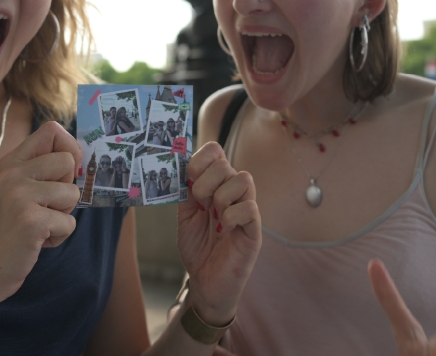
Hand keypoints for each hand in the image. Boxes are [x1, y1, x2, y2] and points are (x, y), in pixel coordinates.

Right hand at [0, 121, 81, 322]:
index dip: (69, 147)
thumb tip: (77, 156)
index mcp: (10, 162)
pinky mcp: (31, 220)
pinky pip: (69, 223)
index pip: (51, 131)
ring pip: (73, 193)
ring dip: (63, 215)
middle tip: (45, 208)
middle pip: (68, 161)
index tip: (64, 171)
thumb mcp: (13, 191)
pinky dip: (59, 237)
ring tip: (39, 225)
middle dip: (66, 188)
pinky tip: (36, 241)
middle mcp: (13, 173)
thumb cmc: (5, 231)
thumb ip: (38, 171)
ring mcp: (20, 195)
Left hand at [178, 142, 261, 325]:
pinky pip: (249, 208)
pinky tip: (223, 229)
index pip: (216, 152)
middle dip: (206, 181)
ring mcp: (246, 210)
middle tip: (199, 203)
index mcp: (215, 186)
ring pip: (243, 179)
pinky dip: (231, 216)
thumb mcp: (185, 217)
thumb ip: (185, 192)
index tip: (190, 178)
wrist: (205, 283)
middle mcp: (233, 194)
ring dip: (221, 197)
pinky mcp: (254, 230)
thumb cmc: (198, 249)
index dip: (202, 159)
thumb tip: (181, 168)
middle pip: (226, 164)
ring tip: (214, 217)